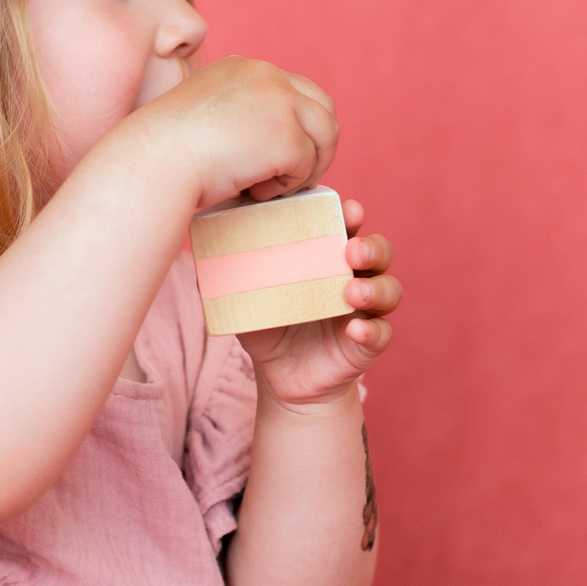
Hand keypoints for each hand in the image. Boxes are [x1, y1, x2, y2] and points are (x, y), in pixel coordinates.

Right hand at [119, 56, 337, 210]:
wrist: (154, 161)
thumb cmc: (166, 152)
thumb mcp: (203, 116)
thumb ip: (238, 115)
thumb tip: (265, 142)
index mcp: (244, 68)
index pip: (296, 91)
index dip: (298, 127)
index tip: (278, 156)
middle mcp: (267, 75)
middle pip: (323, 109)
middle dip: (317, 147)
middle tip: (292, 179)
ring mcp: (280, 103)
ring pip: (324, 137)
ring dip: (305, 169)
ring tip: (268, 188)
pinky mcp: (286, 136)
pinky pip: (305, 168)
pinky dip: (283, 188)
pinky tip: (250, 192)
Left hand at [237, 198, 400, 403]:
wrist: (281, 377)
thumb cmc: (269, 325)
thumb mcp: (246, 299)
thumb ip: (229, 279)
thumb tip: (197, 262)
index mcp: (327, 258)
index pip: (347, 228)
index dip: (351, 216)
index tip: (347, 209)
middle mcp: (353, 278)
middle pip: (378, 253)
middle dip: (371, 247)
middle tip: (351, 251)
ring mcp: (364, 311)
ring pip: (389, 290)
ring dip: (375, 288)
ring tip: (352, 294)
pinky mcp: (366, 344)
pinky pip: (381, 334)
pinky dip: (372, 331)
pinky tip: (356, 330)